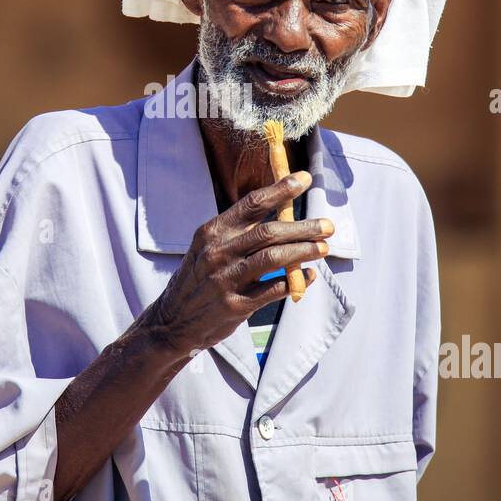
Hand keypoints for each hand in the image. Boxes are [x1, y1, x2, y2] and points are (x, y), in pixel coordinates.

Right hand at [144, 170, 332, 357]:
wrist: (173, 321)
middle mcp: (218, 252)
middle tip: (327, 226)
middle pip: (269, 232)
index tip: (304, 179)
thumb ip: (240, 234)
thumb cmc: (198, 279)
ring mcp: (225, 279)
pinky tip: (308, 276)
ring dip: (304, 251)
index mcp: (212, 232)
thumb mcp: (209, 248)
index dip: (280, 189)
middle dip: (303, 227)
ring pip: (274, 258)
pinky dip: (295, 281)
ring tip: (323, 248)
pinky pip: (273, 289)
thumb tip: (284, 218)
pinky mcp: (234, 306)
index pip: (252, 204)